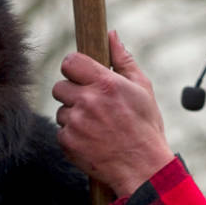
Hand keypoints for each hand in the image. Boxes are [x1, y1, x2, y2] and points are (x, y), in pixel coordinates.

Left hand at [52, 31, 174, 197]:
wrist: (143, 169)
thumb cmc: (145, 127)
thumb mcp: (142, 89)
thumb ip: (123, 60)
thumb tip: (111, 35)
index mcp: (105, 84)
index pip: (71, 62)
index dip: (74, 68)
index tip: (82, 75)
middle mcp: (87, 102)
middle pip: (60, 86)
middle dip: (73, 93)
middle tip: (91, 104)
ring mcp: (75, 123)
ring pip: (61, 110)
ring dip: (74, 115)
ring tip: (96, 125)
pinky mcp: (67, 143)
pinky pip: (61, 131)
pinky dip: (73, 135)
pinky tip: (92, 140)